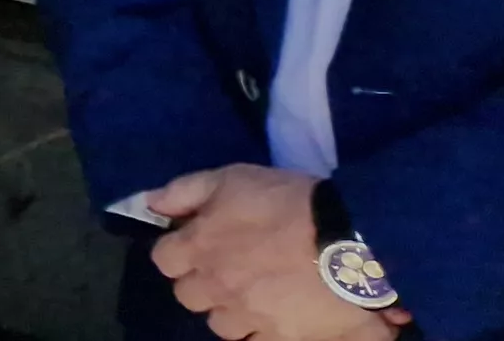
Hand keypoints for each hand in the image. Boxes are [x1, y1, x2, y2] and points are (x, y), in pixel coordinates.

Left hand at [148, 166, 412, 339]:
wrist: (352, 238)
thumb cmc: (290, 201)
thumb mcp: (233, 178)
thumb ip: (185, 191)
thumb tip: (151, 204)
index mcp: (198, 248)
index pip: (164, 260)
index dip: (179, 251)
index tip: (200, 244)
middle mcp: (215, 286)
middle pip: (189, 296)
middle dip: (203, 283)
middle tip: (230, 270)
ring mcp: (247, 315)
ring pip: (221, 324)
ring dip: (232, 309)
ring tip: (256, 294)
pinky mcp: (280, 336)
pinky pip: (256, 340)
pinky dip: (261, 329)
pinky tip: (277, 314)